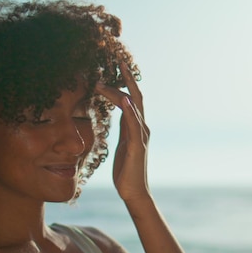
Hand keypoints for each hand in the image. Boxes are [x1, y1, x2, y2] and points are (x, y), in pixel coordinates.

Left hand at [95, 63, 149, 201]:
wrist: (133, 192)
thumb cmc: (126, 171)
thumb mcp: (123, 144)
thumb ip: (123, 128)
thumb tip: (119, 114)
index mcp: (136, 127)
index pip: (129, 99)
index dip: (120, 84)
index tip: (110, 70)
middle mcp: (142, 128)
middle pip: (135, 97)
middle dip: (127, 78)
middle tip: (118, 61)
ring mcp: (141, 136)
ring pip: (134, 107)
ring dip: (121, 90)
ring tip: (113, 77)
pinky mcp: (137, 146)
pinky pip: (134, 125)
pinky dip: (130, 111)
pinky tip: (125, 99)